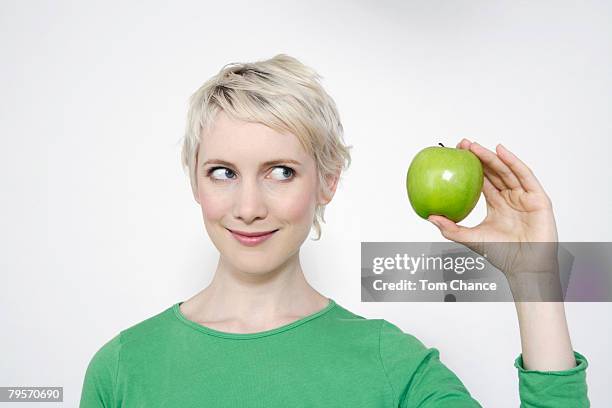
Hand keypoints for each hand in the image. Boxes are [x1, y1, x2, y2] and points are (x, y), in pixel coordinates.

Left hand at [428, 139, 559, 286]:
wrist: (524, 267)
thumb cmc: (501, 254)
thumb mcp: (471, 238)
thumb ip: (451, 228)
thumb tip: (429, 216)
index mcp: (497, 204)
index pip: (482, 181)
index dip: (470, 167)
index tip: (455, 156)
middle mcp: (511, 198)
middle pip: (494, 172)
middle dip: (478, 156)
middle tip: (461, 145)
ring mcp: (525, 197)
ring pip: (507, 171)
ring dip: (491, 156)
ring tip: (474, 146)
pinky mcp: (538, 198)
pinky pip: (525, 176)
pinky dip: (513, 162)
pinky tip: (501, 151)